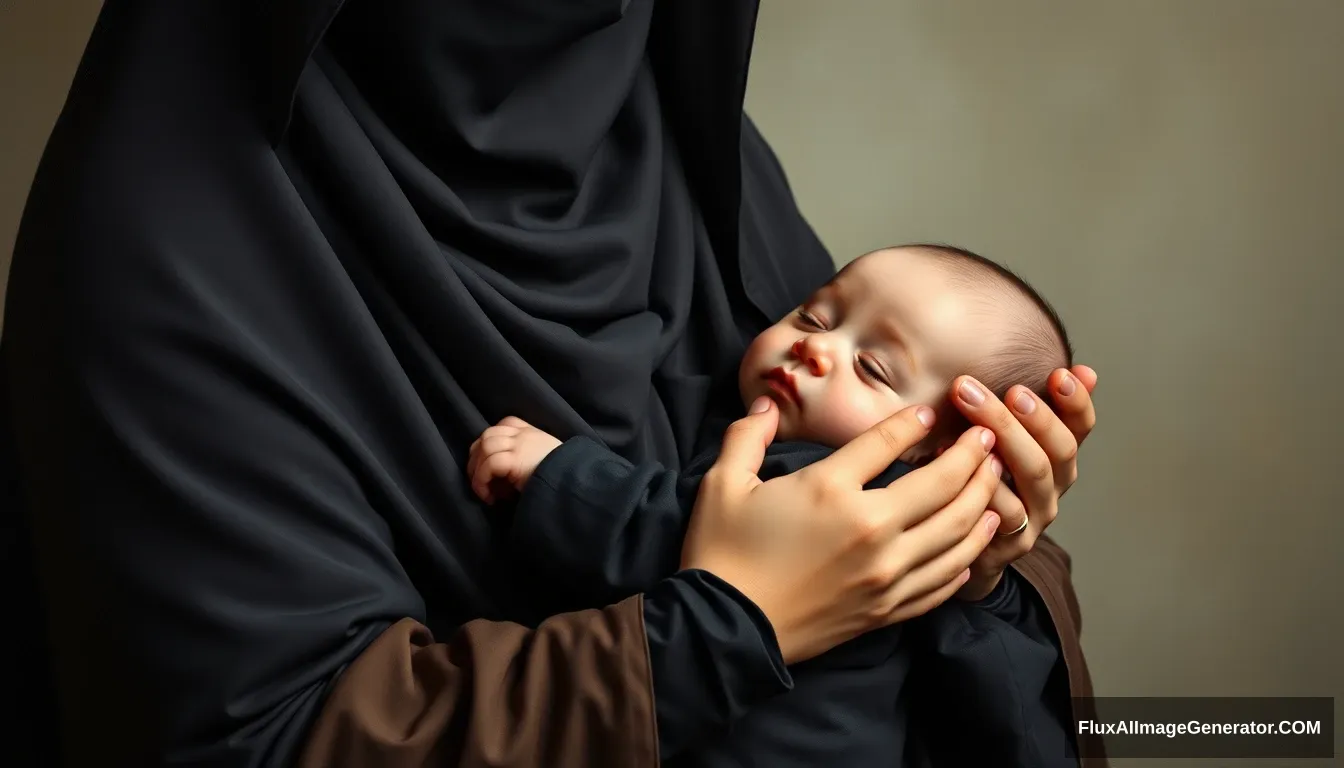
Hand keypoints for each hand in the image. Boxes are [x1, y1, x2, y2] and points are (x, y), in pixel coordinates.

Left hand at [466, 417, 562, 503]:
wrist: (576, 484)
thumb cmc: (564, 480)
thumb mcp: (548, 462)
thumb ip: (530, 459)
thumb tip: (507, 478)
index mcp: (533, 433)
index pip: (505, 425)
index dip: (490, 442)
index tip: (488, 463)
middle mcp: (524, 435)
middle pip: (488, 434)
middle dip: (477, 457)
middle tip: (479, 480)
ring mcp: (520, 444)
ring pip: (485, 447)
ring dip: (477, 471)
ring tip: (484, 490)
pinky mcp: (515, 459)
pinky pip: (489, 464)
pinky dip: (482, 481)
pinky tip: (489, 497)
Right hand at [680, 397, 1003, 664]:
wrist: (723, 629)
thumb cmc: (720, 553)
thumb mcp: (722, 483)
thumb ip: (746, 436)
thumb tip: (765, 403)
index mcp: (830, 490)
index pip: (889, 441)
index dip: (915, 422)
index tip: (931, 412)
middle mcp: (871, 530)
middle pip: (943, 485)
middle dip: (973, 456)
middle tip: (988, 437)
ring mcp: (885, 573)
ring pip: (957, 534)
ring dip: (982, 503)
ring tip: (996, 482)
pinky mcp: (886, 608)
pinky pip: (943, 582)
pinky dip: (967, 559)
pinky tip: (974, 544)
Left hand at [948, 365, 1098, 599]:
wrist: (961, 546)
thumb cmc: (982, 478)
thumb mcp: (1004, 438)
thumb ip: (1030, 405)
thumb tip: (1079, 369)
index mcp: (1058, 459)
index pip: (1081, 428)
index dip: (1076, 402)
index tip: (1060, 373)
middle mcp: (1053, 488)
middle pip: (1058, 450)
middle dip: (1037, 416)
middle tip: (1012, 390)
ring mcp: (1035, 517)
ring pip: (1034, 475)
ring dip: (1007, 438)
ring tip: (975, 410)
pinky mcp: (1010, 543)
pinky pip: (1004, 510)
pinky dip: (985, 481)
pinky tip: (957, 456)